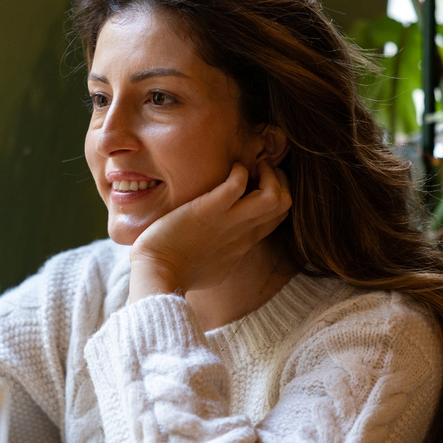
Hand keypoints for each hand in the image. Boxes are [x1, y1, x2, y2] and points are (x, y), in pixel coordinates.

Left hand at [129, 160, 290, 300]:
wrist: (157, 276)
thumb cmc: (176, 273)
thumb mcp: (212, 266)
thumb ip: (224, 253)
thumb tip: (221, 250)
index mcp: (243, 243)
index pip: (278, 216)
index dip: (278, 194)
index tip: (259, 182)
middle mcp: (243, 232)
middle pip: (285, 205)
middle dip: (280, 180)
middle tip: (259, 170)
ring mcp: (228, 221)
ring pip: (275, 197)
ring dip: (268, 175)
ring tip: (251, 167)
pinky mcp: (209, 211)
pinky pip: (238, 184)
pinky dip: (238, 171)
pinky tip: (228, 168)